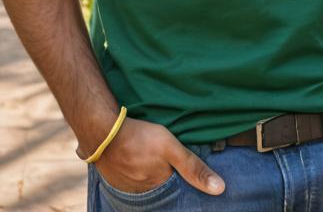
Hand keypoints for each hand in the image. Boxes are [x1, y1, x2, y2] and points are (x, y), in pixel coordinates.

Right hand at [79, 116, 225, 196]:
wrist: (101, 131)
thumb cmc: (139, 137)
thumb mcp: (171, 148)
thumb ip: (193, 167)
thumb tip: (220, 189)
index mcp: (159, 186)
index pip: (177, 187)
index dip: (181, 177)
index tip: (182, 167)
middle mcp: (144, 192)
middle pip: (161, 184)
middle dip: (165, 176)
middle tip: (165, 160)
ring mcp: (127, 185)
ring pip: (145, 181)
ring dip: (149, 172)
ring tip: (150, 158)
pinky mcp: (115, 176)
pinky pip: (130, 177)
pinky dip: (135, 169)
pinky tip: (136, 158)